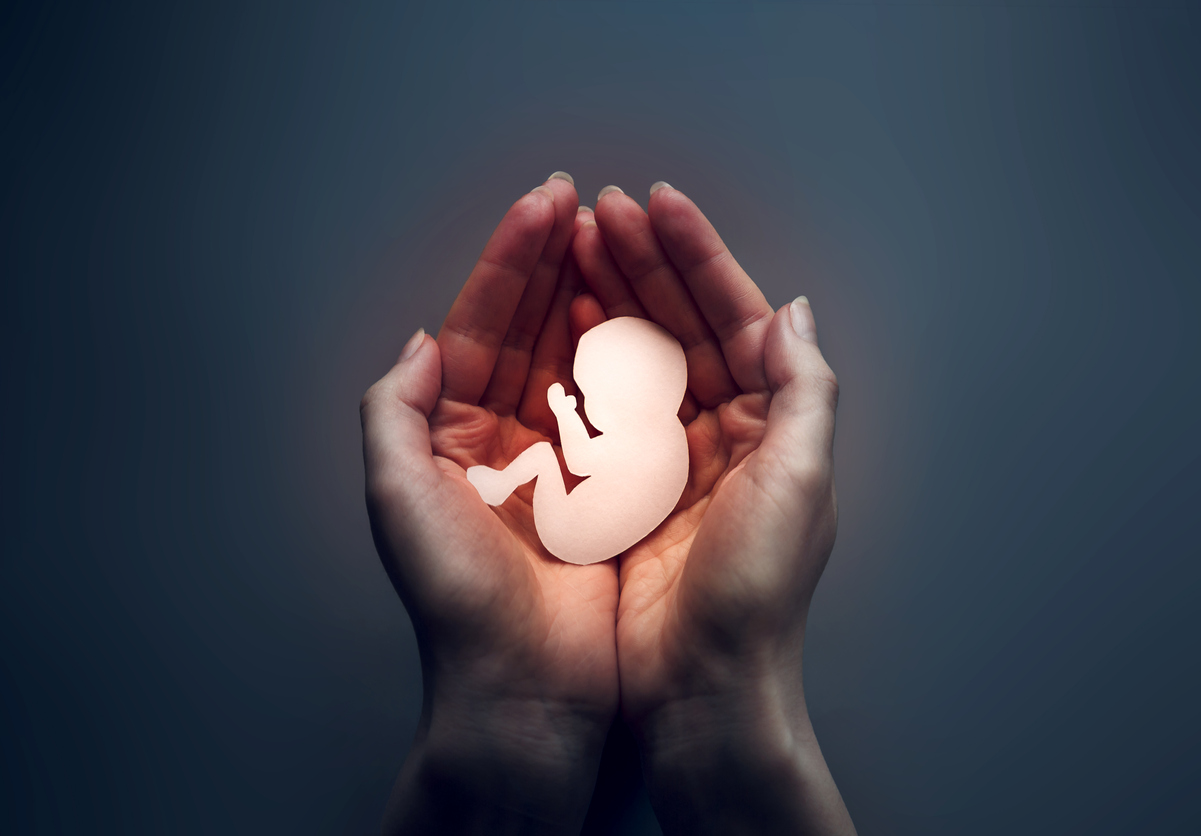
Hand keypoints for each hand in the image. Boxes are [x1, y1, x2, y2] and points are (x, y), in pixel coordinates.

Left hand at [361, 176, 615, 833]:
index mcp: (447, 435)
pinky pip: (620, 409)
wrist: (524, 687)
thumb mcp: (397, 496)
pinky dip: (631, 360)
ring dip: (594, 296)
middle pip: (529, 330)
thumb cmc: (455, 600)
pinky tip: (644, 315)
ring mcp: (557, 462)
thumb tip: (422, 340)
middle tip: (581, 201)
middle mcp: (500, 440)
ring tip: (612, 237)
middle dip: (552, 263)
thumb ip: (395, 409)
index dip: (509, 262)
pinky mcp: (606, 490)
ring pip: (576, 359)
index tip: (543, 206)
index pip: (479, 326)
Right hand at [571, 184, 855, 833]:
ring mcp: (675, 461)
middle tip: (601, 210)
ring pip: (640, 359)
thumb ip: (804, 387)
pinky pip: (604, 410)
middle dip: (645, 264)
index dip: (698, 256)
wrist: (701, 690)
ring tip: (576, 245)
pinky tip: (561, 323)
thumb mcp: (801, 481)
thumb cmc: (757, 594)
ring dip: (610, 300)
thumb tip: (793, 309)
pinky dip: (584, 363)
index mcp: (775, 425)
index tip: (657, 203)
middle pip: (684, 327)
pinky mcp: (629, 493)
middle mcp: (730, 435)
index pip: (736, 317)